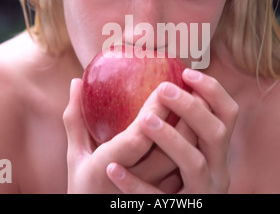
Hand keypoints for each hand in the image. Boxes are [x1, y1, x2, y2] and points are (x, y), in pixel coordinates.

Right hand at [63, 78, 195, 192]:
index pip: (136, 140)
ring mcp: (156, 195)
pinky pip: (190, 172)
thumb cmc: (87, 185)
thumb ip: (76, 120)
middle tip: (191, 87)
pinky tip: (204, 125)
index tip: (163, 87)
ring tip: (203, 100)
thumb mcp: (77, 156)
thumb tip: (75, 81)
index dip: (154, 113)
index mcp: (105, 170)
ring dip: (197, 131)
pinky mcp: (173, 199)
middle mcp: (134, 186)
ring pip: (186, 164)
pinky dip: (199, 148)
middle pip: (169, 153)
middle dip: (184, 119)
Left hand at [106, 69, 238, 193]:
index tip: (186, 72)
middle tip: (163, 88)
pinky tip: (113, 169)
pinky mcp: (183, 212)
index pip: (228, 114)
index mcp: (215, 152)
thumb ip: (158, 121)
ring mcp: (203, 194)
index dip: (213, 90)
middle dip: (193, 108)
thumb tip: (100, 81)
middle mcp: (217, 171)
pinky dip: (136, 185)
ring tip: (144, 121)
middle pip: (217, 133)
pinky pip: (159, 199)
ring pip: (194, 163)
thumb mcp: (168, 154)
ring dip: (172, 138)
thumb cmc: (161, 181)